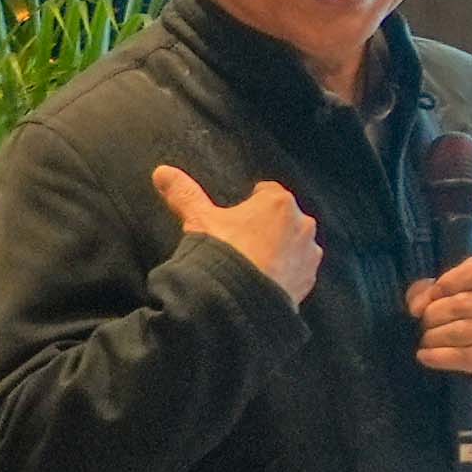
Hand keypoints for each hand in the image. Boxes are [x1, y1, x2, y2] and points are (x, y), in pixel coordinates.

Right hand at [154, 162, 317, 304]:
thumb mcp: (199, 219)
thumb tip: (161, 171)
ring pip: (294, 244)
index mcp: (279, 202)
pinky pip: (298, 269)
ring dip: (280, 249)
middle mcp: (302, 224)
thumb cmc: (222, 252)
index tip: (238, 216)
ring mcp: (309, 253)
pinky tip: (264, 280)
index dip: (251, 201)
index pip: (267, 192)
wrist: (238, 300)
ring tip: (253, 263)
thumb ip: (184, 194)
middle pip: (284, 217)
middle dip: (267, 226)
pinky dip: (285, 272)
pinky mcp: (309, 279)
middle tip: (243, 241)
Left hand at [403, 256, 471, 388]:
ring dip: (432, 337)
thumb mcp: (457, 286)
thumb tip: (417, 308)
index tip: (433, 296)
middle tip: (424, 323)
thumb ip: (431, 289)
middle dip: (432, 315)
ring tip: (427, 339)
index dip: (448, 283)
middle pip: (462, 304)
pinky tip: (425, 355)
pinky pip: (462, 356)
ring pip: (460, 331)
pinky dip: (437, 357)